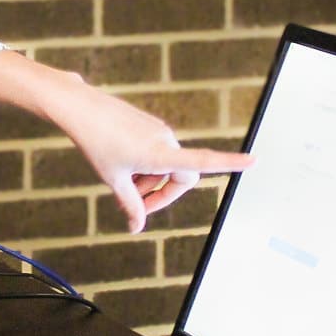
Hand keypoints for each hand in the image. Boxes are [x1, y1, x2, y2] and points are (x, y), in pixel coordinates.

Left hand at [0, 53, 250, 233]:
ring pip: (165, 165)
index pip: (203, 161)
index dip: (230, 163)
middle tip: (136, 207)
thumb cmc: (97, 144)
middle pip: (181, 177)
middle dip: (162, 194)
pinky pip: (156, 151)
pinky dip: (145, 165)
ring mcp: (159, 131)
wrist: (81, 109)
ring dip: (149, 181)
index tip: (253, 160)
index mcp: (161, 155)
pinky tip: (121, 164)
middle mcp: (166, 140)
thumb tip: (137, 226)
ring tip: (122, 184)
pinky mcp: (150, 125)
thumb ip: (131, 205)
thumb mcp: (114, 181)